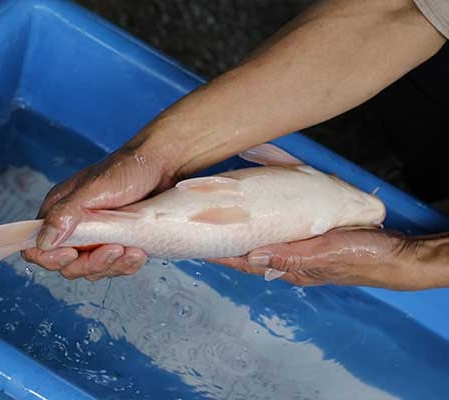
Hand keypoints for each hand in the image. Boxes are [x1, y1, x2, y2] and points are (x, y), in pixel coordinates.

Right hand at [22, 140, 177, 280]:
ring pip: (93, 270)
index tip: (69, 253)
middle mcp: (74, 227)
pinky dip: (127, 265)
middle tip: (113, 249)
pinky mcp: (118, 244)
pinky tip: (139, 253)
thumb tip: (43, 241)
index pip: (37, 247)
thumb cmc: (127, 168)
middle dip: (90, 263)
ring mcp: (97, 238)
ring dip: (112, 265)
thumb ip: (65, 214)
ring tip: (132, 250)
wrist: (163, 165)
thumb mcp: (93, 189)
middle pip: (68, 265)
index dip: (49, 257)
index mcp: (59, 211)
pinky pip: (115, 267)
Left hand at [211, 228, 448, 290]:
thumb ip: (291, 256)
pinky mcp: (311, 240)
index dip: (223, 254)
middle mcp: (290, 262)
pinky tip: (260, 217)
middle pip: (251, 253)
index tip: (199, 245)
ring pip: (264, 243)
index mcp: (291, 269)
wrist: (395, 254)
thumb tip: (253, 256)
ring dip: (244, 235)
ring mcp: (300, 252)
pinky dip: (266, 226)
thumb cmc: (362, 255)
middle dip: (228, 244)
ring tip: (223, 223)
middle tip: (204, 230)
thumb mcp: (325, 254)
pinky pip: (281, 234)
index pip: (247, 262)